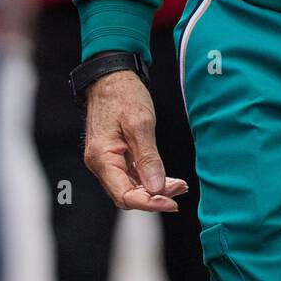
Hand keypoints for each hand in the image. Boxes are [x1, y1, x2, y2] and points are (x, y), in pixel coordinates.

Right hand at [83, 70, 187, 212]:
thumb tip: (156, 188)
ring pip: (130, 186)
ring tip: (179, 186)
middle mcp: (101, 163)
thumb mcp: (140, 123)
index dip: (149, 203)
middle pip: (127, 194)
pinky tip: (167, 179)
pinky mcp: (115, 155)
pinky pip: (132, 174)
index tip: (171, 202)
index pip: (124, 195)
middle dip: (154, 197)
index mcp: (101, 158)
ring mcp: (107, 160)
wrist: (111, 76)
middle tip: (179, 191)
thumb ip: (148, 158)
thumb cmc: (123, 94)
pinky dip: (149, 178)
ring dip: (154, 189)